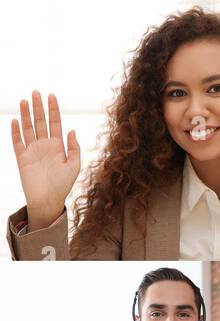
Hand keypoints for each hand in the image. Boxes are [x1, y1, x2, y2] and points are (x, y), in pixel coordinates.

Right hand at [11, 91, 79, 230]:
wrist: (48, 200)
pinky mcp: (22, 157)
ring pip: (28, 128)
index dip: (53, 110)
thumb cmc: (63, 186)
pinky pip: (17, 141)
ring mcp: (32, 150)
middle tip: (36, 92)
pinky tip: (15, 120)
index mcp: (58, 147)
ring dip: (26, 114)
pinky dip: (15, 131)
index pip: (55, 124)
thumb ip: (74, 149)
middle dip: (39, 107)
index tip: (51, 96)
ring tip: (24, 100)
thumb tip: (72, 130)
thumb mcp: (74, 167)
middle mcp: (44, 146)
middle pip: (40, 122)